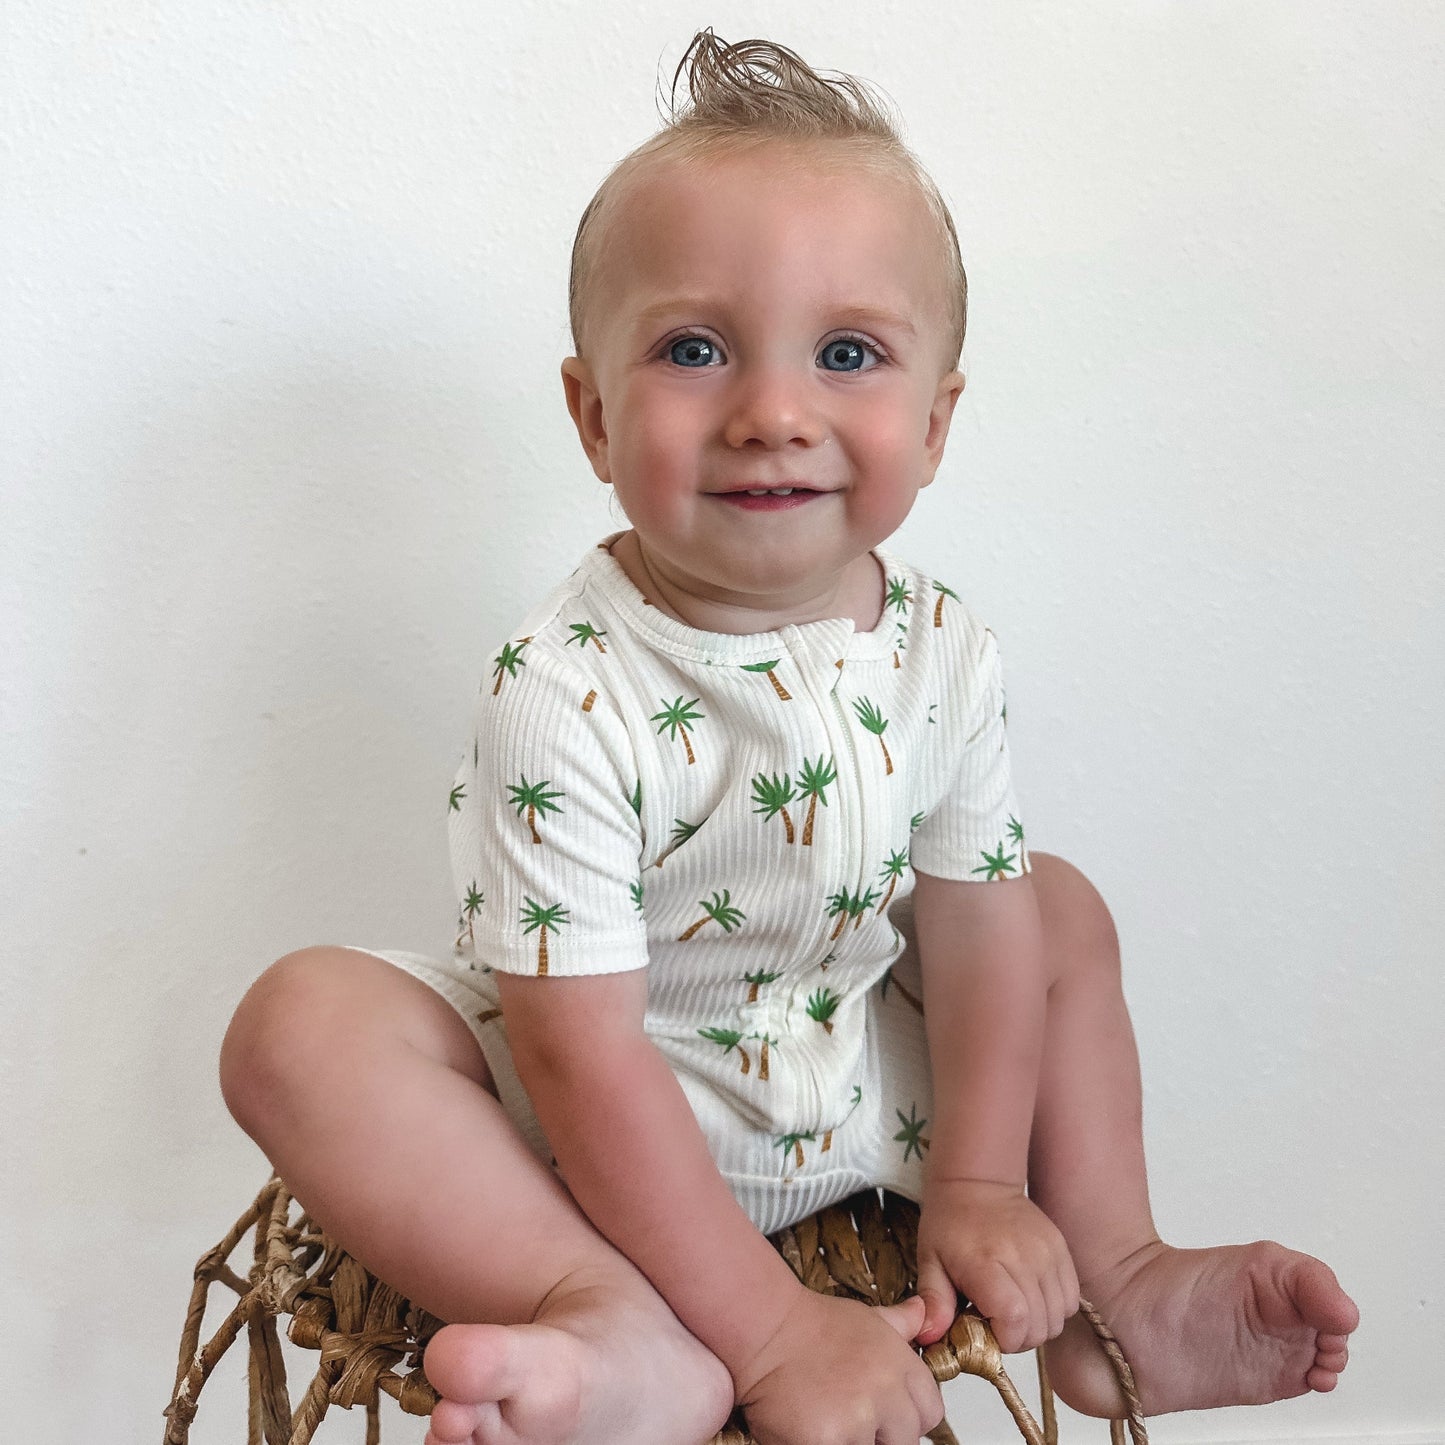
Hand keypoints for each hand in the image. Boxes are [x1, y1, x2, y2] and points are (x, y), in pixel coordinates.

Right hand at [731, 1289, 942, 1444]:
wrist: (763, 1327)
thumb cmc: (810, 1325)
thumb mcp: (865, 1317)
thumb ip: (901, 1323)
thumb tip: (924, 1314)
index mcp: (900, 1364)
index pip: (931, 1411)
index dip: (908, 1416)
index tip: (886, 1414)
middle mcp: (886, 1391)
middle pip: (906, 1440)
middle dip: (881, 1435)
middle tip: (849, 1416)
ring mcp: (858, 1418)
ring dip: (851, 1442)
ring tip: (828, 1418)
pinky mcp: (826, 1441)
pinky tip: (810, 1428)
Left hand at [915, 1178, 1078, 1352]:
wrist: (978, 1182)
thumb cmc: (949, 1223)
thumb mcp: (929, 1260)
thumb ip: (933, 1302)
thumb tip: (930, 1337)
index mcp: (986, 1263)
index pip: (1015, 1319)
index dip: (1004, 1339)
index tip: (987, 1331)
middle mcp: (1023, 1258)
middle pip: (1039, 1325)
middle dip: (1019, 1337)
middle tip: (997, 1321)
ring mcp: (1047, 1252)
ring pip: (1059, 1317)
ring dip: (1039, 1325)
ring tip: (1014, 1310)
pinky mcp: (1061, 1247)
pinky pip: (1072, 1298)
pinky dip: (1055, 1309)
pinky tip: (1032, 1298)